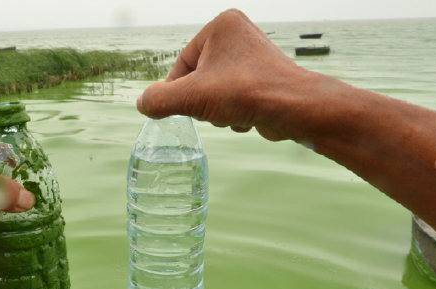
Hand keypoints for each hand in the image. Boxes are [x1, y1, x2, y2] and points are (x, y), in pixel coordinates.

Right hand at [137, 9, 311, 140]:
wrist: (293, 108)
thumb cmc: (244, 92)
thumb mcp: (191, 97)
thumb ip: (159, 100)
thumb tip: (143, 103)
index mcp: (220, 25)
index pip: (182, 63)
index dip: (178, 90)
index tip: (184, 108)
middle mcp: (239, 35)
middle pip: (198, 79)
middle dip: (203, 101)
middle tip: (216, 107)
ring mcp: (253, 57)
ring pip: (215, 91)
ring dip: (217, 110)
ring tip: (234, 112)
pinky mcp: (263, 79)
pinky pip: (233, 98)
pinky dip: (234, 112)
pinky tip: (247, 116)